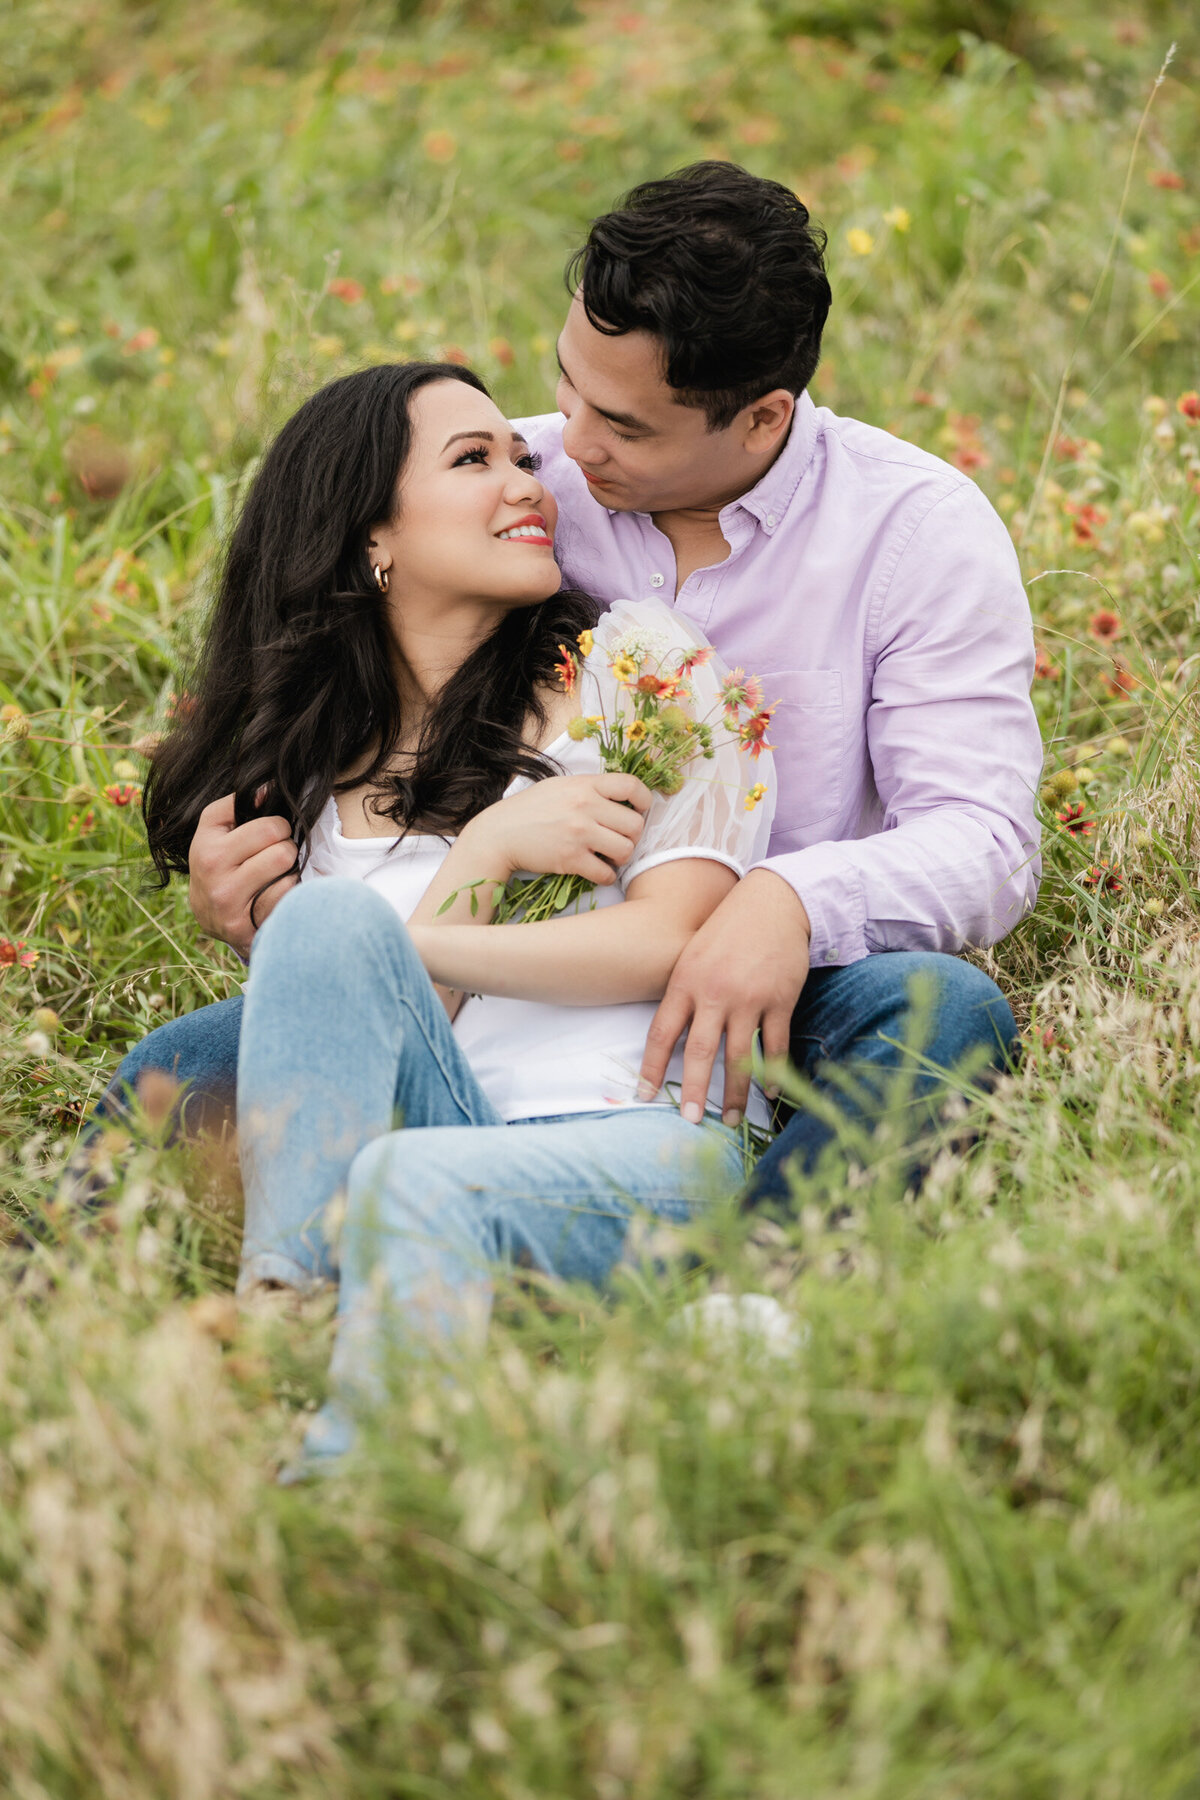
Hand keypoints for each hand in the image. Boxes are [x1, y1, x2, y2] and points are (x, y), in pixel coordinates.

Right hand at [188, 792, 297, 957]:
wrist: (208, 916)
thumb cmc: (218, 864)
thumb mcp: (215, 831)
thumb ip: (236, 804)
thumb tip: (268, 789)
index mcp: (206, 845)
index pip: (267, 825)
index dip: (277, 825)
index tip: (271, 831)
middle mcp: (213, 873)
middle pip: (281, 847)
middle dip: (285, 846)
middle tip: (276, 852)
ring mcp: (228, 902)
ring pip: (286, 872)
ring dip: (289, 871)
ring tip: (274, 873)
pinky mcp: (242, 927)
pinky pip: (285, 899)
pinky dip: (287, 894)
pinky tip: (273, 894)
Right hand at [462, 773, 651, 886]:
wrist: (498, 835)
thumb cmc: (529, 810)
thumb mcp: (559, 786)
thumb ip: (588, 789)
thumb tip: (620, 797)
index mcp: (584, 785)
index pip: (631, 785)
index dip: (645, 800)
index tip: (641, 810)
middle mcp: (585, 806)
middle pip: (635, 824)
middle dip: (632, 836)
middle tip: (620, 840)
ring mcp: (579, 833)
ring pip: (626, 850)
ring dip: (621, 857)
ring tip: (608, 856)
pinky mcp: (571, 859)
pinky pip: (606, 873)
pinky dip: (606, 875)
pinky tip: (596, 871)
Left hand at [637, 868, 811, 1125]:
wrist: (773, 902)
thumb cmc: (727, 930)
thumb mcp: (693, 956)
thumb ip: (684, 994)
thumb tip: (672, 1038)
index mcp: (685, 982)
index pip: (661, 1033)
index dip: (652, 1068)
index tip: (645, 1094)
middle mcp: (714, 993)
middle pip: (700, 1052)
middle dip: (695, 1091)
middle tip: (691, 1120)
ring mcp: (749, 998)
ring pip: (740, 1056)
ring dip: (737, 1092)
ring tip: (733, 1118)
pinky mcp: (780, 999)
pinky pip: (776, 1045)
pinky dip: (774, 1072)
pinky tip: (771, 1091)